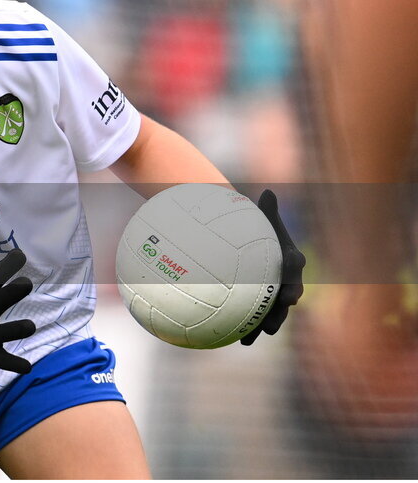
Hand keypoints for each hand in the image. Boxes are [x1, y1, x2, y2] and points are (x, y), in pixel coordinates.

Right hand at [0, 248, 36, 372]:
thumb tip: (18, 254)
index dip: (6, 267)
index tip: (20, 255)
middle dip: (12, 292)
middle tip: (26, 284)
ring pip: (3, 332)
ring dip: (18, 329)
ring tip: (30, 326)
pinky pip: (2, 361)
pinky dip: (15, 364)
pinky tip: (27, 366)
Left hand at [241, 189, 305, 344]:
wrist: (256, 251)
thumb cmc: (260, 233)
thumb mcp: (264, 221)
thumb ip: (267, 210)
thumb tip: (268, 191)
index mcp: (290, 260)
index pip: (294, 262)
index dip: (293, 267)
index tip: (292, 263)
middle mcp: (288, 281)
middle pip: (290, 292)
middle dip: (287, 302)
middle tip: (284, 304)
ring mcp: (277, 296)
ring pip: (275, 313)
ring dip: (268, 324)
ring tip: (258, 336)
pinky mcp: (265, 307)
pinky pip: (259, 320)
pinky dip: (251, 331)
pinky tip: (239, 341)